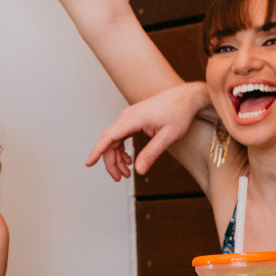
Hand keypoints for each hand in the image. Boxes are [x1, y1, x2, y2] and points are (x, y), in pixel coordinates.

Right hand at [86, 82, 211, 179]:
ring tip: (126, 173)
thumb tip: (139, 170)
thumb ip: (152, 153)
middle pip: (109, 142)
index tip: (89, 163)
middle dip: (111, 162)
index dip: (97, 152)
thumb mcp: (168, 136)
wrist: (187, 98)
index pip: (108, 137)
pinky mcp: (134, 119)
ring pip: (114, 140)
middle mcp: (127, 116)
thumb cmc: (179, 113)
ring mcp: (129, 117)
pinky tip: (128, 160)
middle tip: (119, 178)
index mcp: (132, 119)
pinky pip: (121, 136)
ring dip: (116, 158)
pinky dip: (122, 150)